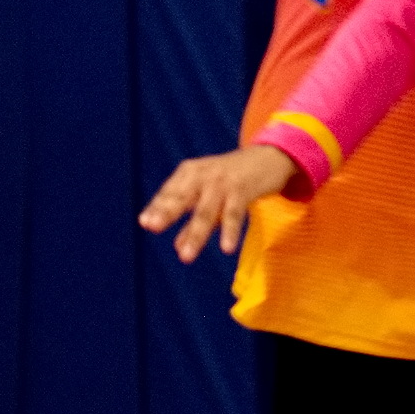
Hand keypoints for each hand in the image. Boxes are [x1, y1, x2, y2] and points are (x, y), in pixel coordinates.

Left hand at [139, 142, 298, 264]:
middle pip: (182, 196)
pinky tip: (226, 248)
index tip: (145, 223)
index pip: (170, 192)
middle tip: (153, 227)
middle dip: (167, 212)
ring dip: (196, 234)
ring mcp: (223, 182)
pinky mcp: (243, 189)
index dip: (157, 206)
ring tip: (186, 257)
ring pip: (206, 210)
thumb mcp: (210, 196)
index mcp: (190, 173)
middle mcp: (203, 175)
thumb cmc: (233, 179)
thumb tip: (177, 247)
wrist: (269, 157)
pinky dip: (229, 230)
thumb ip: (194, 222)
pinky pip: (234, 213)